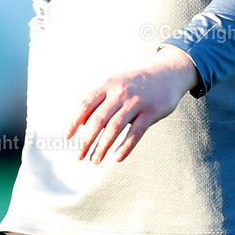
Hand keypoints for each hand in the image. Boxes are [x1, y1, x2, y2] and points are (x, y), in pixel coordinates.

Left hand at [67, 46, 198, 162]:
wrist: (167, 73)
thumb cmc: (136, 83)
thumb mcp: (116, 85)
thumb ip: (99, 101)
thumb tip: (81, 123)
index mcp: (108, 85)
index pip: (86, 104)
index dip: (74, 121)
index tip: (67, 137)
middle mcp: (120, 92)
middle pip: (98, 119)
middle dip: (87, 140)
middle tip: (79, 156)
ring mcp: (136, 102)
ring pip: (115, 128)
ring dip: (102, 146)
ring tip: (95, 160)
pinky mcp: (151, 112)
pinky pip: (136, 132)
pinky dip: (125, 146)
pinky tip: (117, 158)